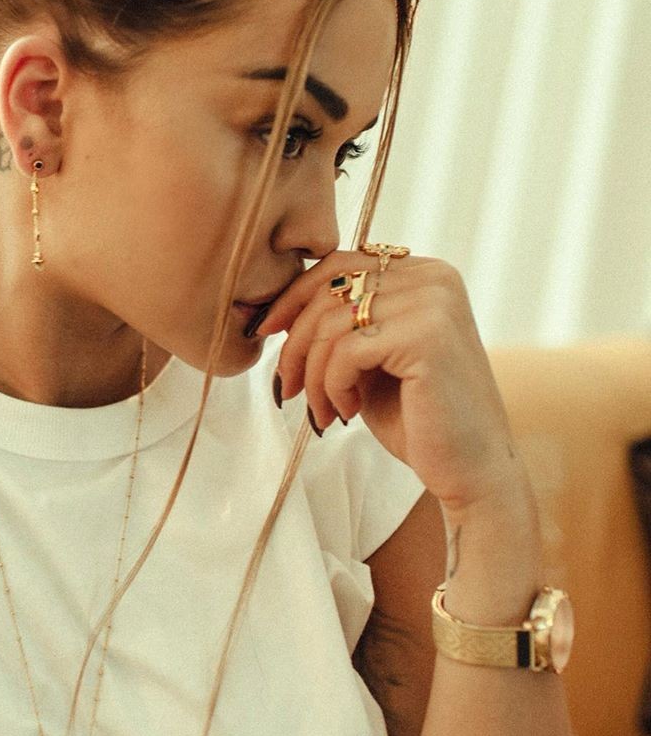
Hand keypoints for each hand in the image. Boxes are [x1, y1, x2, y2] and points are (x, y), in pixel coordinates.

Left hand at [256, 252, 529, 516]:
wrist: (470, 471)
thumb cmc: (417, 418)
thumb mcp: (369, 360)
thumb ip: (339, 326)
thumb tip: (277, 311)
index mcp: (424, 273)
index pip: (338, 264)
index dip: (293, 297)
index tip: (264, 333)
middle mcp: (434, 278)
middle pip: (330, 289)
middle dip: (296, 343)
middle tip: (288, 390)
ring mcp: (435, 303)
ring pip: (332, 323)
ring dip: (312, 375)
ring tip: (322, 411)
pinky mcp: (428, 337)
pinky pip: (347, 351)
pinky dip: (333, 386)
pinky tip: (346, 413)